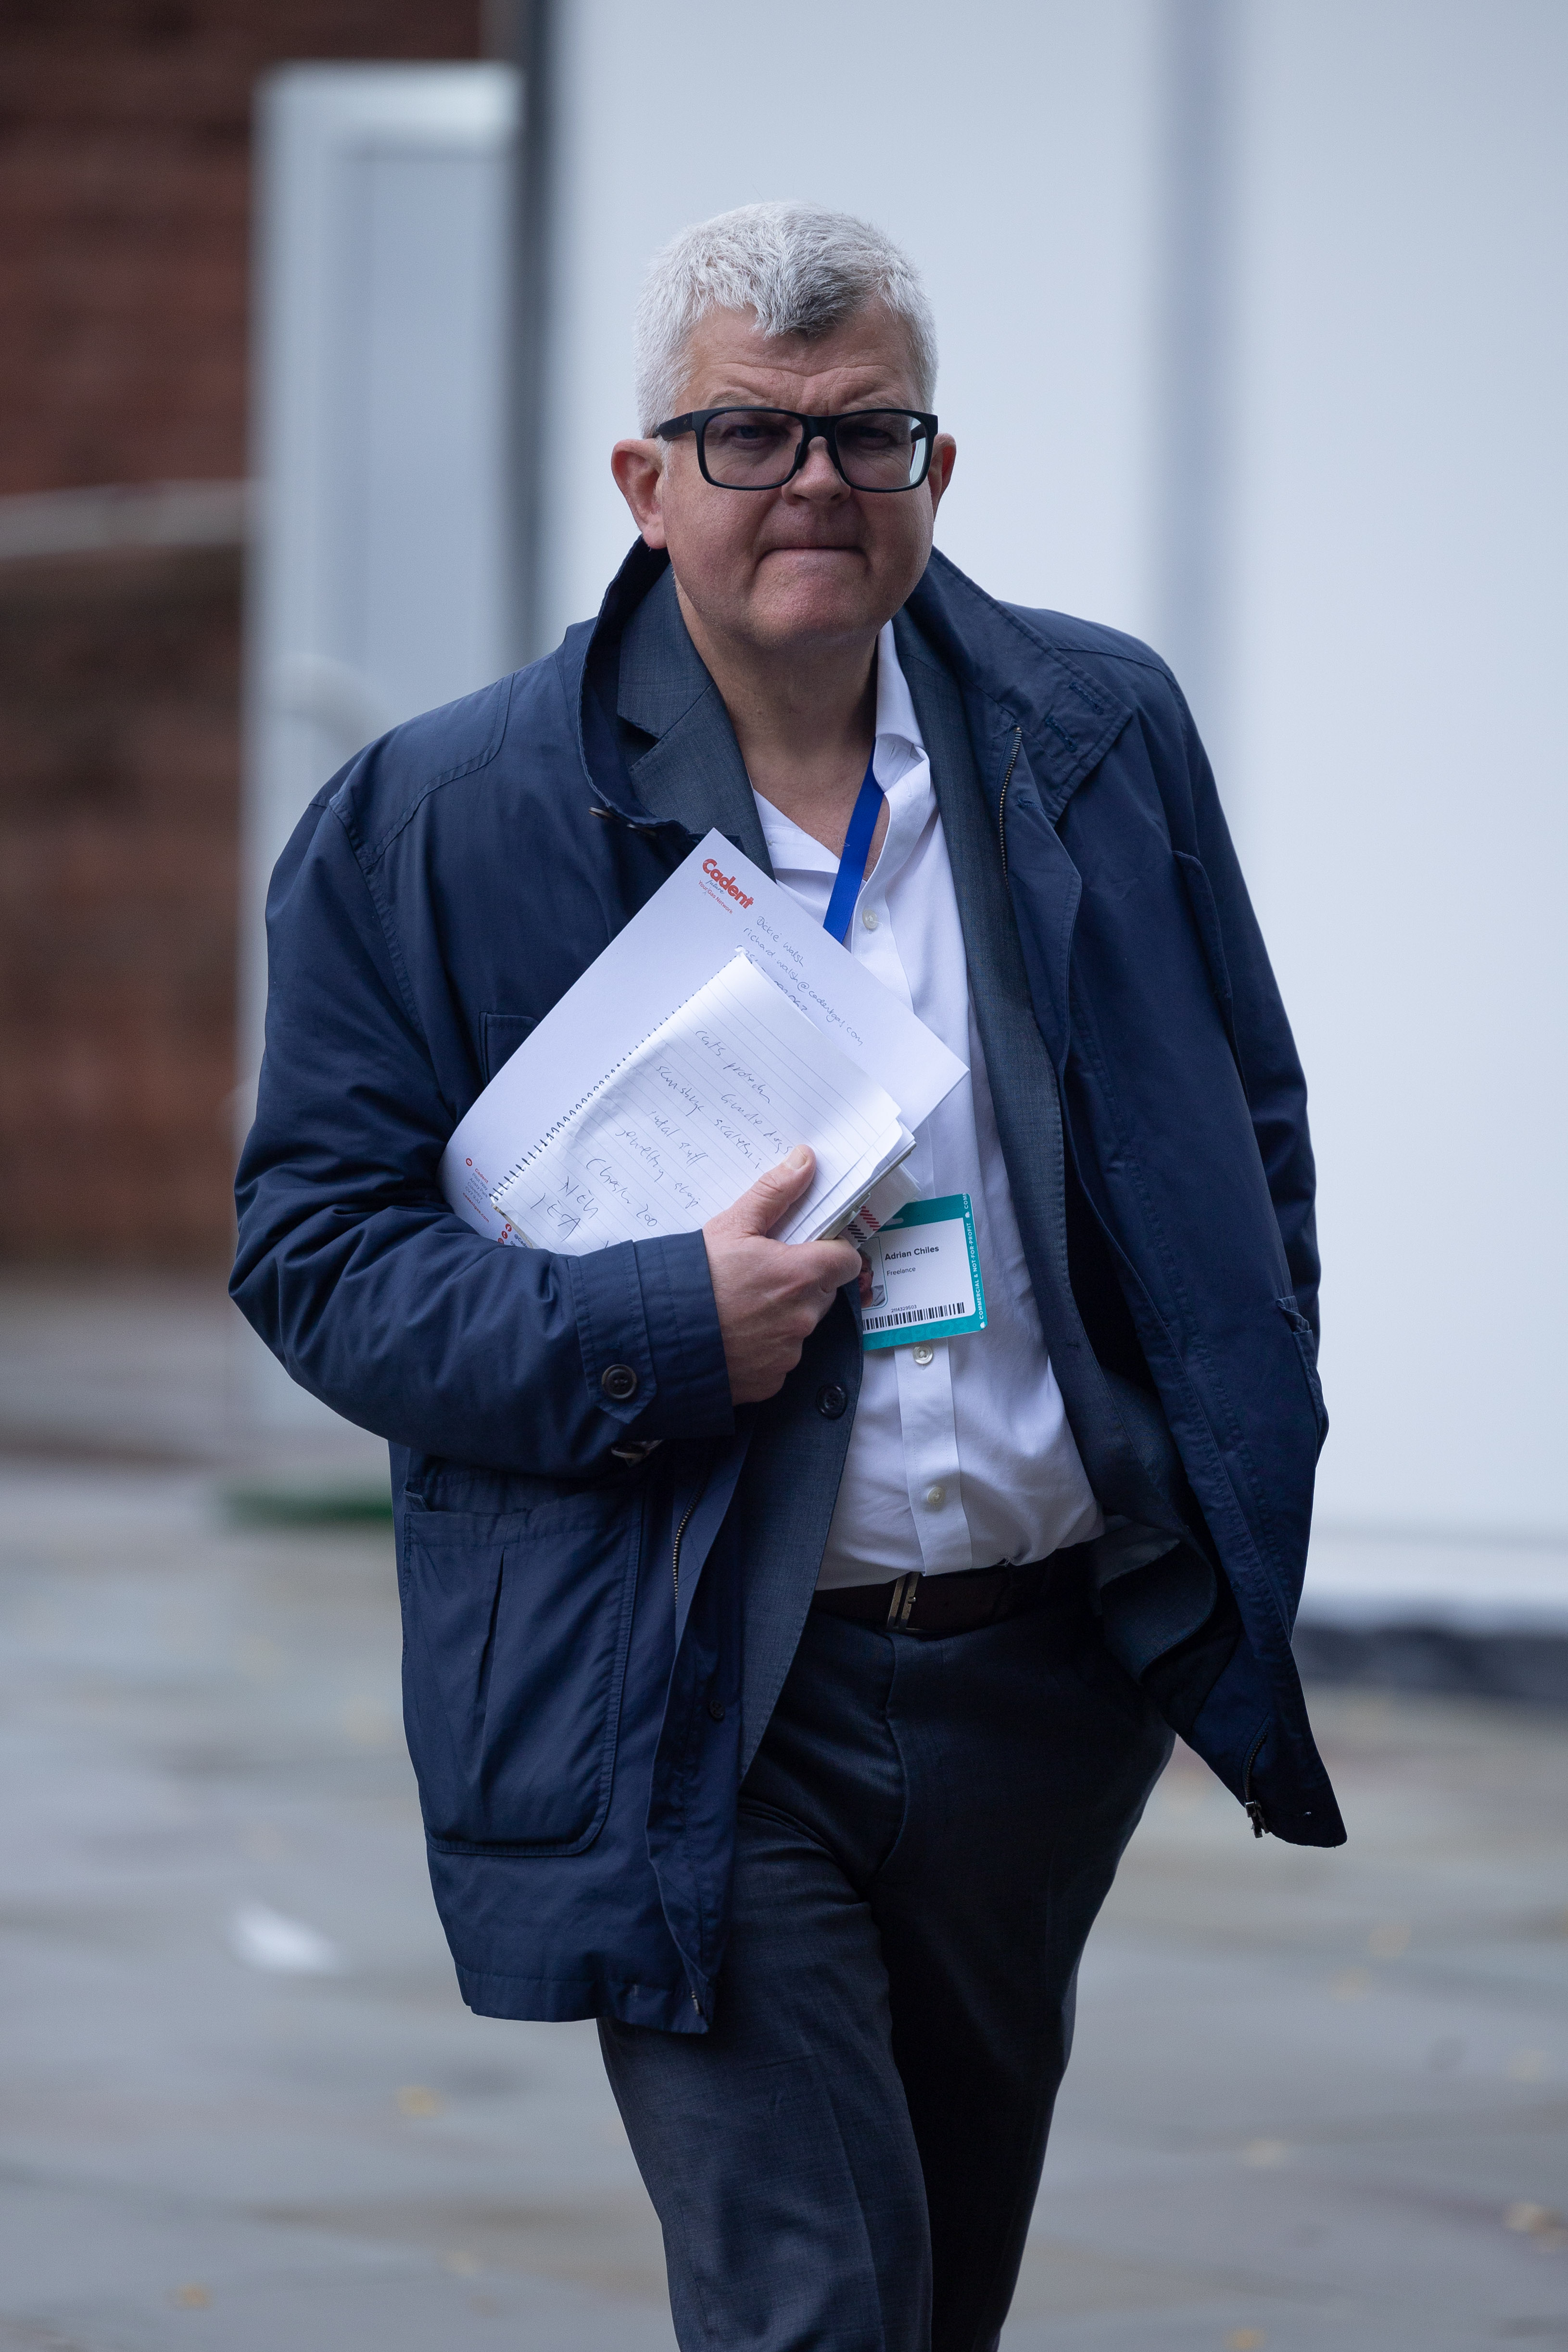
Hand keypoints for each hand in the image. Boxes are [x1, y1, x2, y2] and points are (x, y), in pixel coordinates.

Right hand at [703, 1147, 861, 1404]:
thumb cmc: (693, 1279)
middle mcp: (802, 1317)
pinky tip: (736, 1336)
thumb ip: (774, 1193)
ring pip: (800, 1327)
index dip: (830, 1251)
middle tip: (762, 1276)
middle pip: (823, 1293)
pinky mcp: (772, 1380)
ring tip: (741, 1307)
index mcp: (800, 1274)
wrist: (656, 1338)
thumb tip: (805, 1161)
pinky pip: (780, 1358)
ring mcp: (788, 1352)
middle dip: (802, 1283)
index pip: (846, 1260)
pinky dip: (765, 1348)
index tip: (808, 1249)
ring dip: (782, 1316)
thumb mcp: (731, 1226)